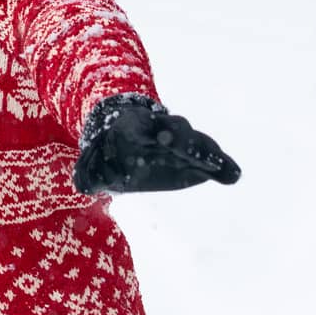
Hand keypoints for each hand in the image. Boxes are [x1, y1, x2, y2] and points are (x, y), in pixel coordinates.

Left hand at [73, 93, 240, 193]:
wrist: (130, 142)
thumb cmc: (112, 155)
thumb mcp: (98, 163)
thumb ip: (90, 173)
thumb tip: (82, 186)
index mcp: (138, 129)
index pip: (148, 128)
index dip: (156, 131)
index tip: (162, 137)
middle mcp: (165, 132)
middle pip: (179, 131)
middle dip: (186, 139)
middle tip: (195, 150)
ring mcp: (184, 144)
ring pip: (199, 143)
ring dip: (210, 153)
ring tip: (225, 167)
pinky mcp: (198, 160)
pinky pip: (213, 161)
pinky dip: (223, 166)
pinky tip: (233, 175)